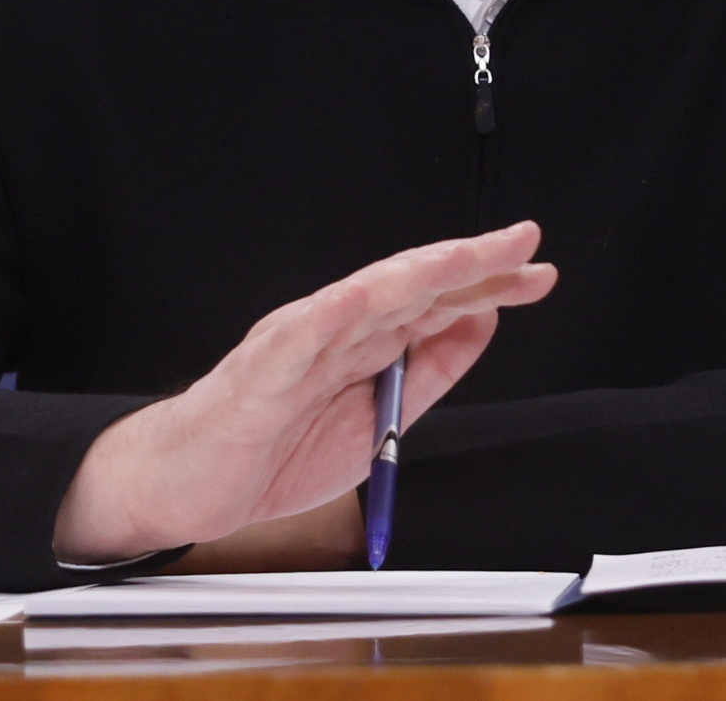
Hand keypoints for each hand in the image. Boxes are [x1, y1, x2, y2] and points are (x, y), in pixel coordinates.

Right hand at [53, 221, 556, 562]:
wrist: (186, 485)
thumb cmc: (271, 450)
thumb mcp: (379, 423)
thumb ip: (429, 374)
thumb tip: (482, 323)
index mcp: (365, 342)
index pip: (437, 302)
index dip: (489, 285)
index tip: (539, 273)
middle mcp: (335, 329)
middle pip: (411, 286)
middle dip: (469, 264)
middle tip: (523, 241)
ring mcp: (296, 345)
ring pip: (361, 298)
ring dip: (414, 274)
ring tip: (461, 256)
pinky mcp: (257, 375)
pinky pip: (294, 338)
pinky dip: (327, 314)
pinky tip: (358, 295)